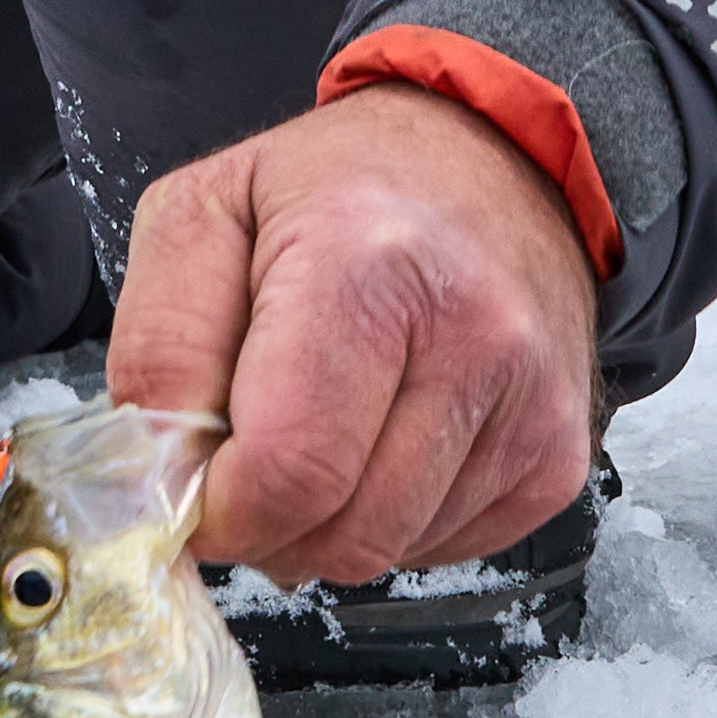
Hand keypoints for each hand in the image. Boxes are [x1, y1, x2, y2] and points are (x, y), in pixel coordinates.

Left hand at [116, 84, 597, 585]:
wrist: (493, 162)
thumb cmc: (339, 190)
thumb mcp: (203, 215)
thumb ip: (157, 350)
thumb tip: (161, 487)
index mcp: (369, 264)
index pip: (287, 471)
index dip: (219, 508)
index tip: (196, 480)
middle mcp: (473, 335)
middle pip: (339, 533)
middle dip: (267, 524)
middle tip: (250, 454)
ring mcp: (530, 403)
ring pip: (387, 555)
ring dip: (329, 523)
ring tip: (327, 428)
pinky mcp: (559, 455)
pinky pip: (442, 552)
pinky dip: (394, 520)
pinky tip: (389, 438)